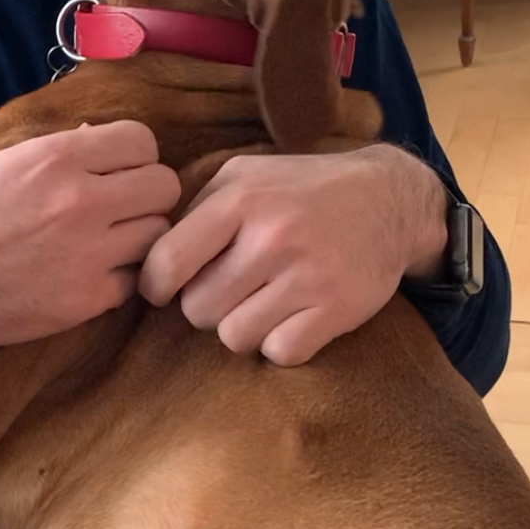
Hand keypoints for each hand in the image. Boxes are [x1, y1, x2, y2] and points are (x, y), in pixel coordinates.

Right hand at [0, 121, 180, 404]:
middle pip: (164, 186)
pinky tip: (92, 274)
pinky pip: (134, 282)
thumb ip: (51, 151)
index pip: (142, 141)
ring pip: (158, 235)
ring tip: (111, 241)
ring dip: (139, 236)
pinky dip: (120, 278)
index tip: (119, 168)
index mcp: (56, 159)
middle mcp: (81, 202)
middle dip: (147, 193)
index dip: (134, 154)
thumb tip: (93, 138)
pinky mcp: (86, 300)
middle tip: (124, 206)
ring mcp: (89, 254)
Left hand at [138, 143, 449, 365]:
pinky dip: (280, 343)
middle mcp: (273, 236)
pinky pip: (279, 352)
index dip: (155, 285)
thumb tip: (140, 252)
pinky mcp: (337, 308)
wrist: (389, 199)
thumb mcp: (244, 176)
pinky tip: (292, 315)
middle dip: (207, 304)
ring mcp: (307, 275)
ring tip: (263, 300)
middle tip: (232, 289)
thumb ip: (195, 211)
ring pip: (234, 336)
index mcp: (241, 198)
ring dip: (242, 326)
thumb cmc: (300, 191)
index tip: (162, 289)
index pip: (166, 263)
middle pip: (197, 309)